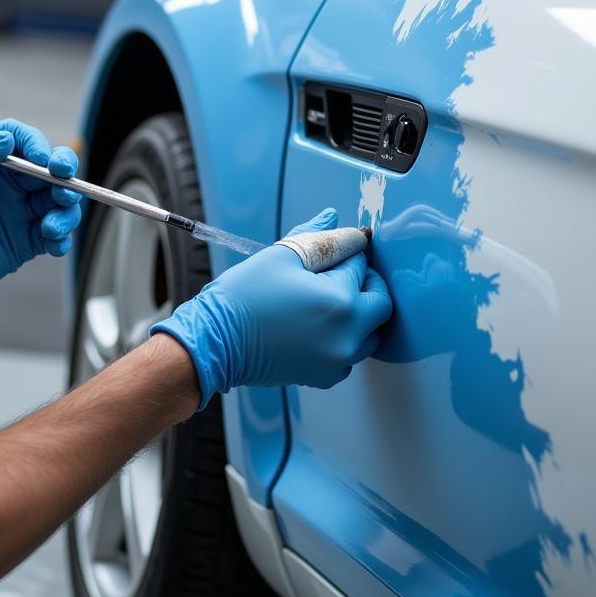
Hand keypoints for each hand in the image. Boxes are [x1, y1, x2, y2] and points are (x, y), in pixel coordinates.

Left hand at [0, 121, 82, 328]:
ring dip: (66, 209)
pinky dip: (63, 238)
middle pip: (48, 166)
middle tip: (65, 182)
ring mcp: (16, 214)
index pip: (18, 139)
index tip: (41, 159)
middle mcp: (4, 184)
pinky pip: (55, 236)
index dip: (35, 143)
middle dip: (65, 171)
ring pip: (58, 201)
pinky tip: (53, 244)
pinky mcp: (23, 244)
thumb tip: (4, 140)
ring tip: (51, 227)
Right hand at [151, 208, 392, 409]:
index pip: (362, 265)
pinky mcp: (324, 376)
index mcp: (342, 301)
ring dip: (359, 314)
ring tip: (327, 300)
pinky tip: (317, 326)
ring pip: (370, 333)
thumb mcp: (283, 255)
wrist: (215, 342)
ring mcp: (337, 361)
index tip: (334, 250)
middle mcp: (348, 335)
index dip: (349, 252)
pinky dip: (343, 339)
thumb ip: (319, 237)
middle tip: (339, 274)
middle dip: (365, 284)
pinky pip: (350, 355)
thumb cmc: (244, 297)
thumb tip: (338, 219)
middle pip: (380, 303)